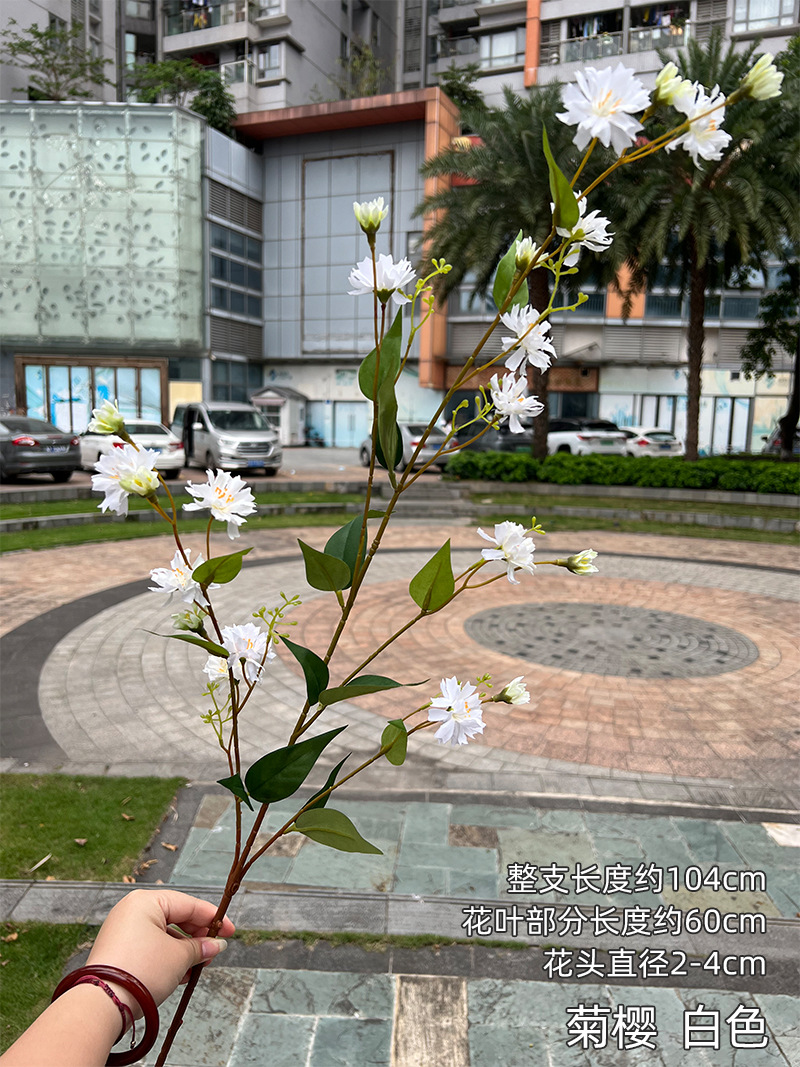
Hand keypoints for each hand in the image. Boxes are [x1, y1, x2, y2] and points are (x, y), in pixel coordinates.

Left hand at [86, 889, 234, 1011]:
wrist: (103, 1003)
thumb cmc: (141, 970)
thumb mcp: (179, 956)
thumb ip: (201, 947)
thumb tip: (216, 945)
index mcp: (146, 901)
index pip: (188, 904)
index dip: (212, 918)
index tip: (229, 930)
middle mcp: (131, 911)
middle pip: (175, 917)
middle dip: (197, 936)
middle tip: (214, 950)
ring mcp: (122, 931)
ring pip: (162, 934)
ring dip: (183, 949)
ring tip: (198, 965)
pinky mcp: (117, 951)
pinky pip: (149, 946)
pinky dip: (167, 956)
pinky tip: (181, 972)